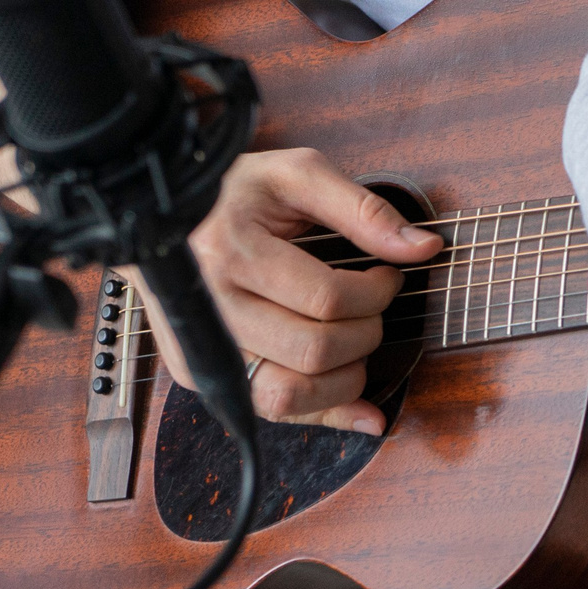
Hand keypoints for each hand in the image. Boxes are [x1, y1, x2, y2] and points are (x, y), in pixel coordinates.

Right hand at [129, 146, 441, 433]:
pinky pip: (270, 411)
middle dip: (366, 333)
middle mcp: (209, 309)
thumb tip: (424, 248)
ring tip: (358, 341)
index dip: (375, 292)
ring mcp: (200, 350)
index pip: (326, 298)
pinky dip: (324, 413)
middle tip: (373, 306)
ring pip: (289, 395)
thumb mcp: (299, 175)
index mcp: (230, 250)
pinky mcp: (200, 375)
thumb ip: (364, 210)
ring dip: (346, 379)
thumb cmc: (236, 192)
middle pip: (313, 350)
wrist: (162, 220)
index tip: (388, 276)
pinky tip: (362, 408)